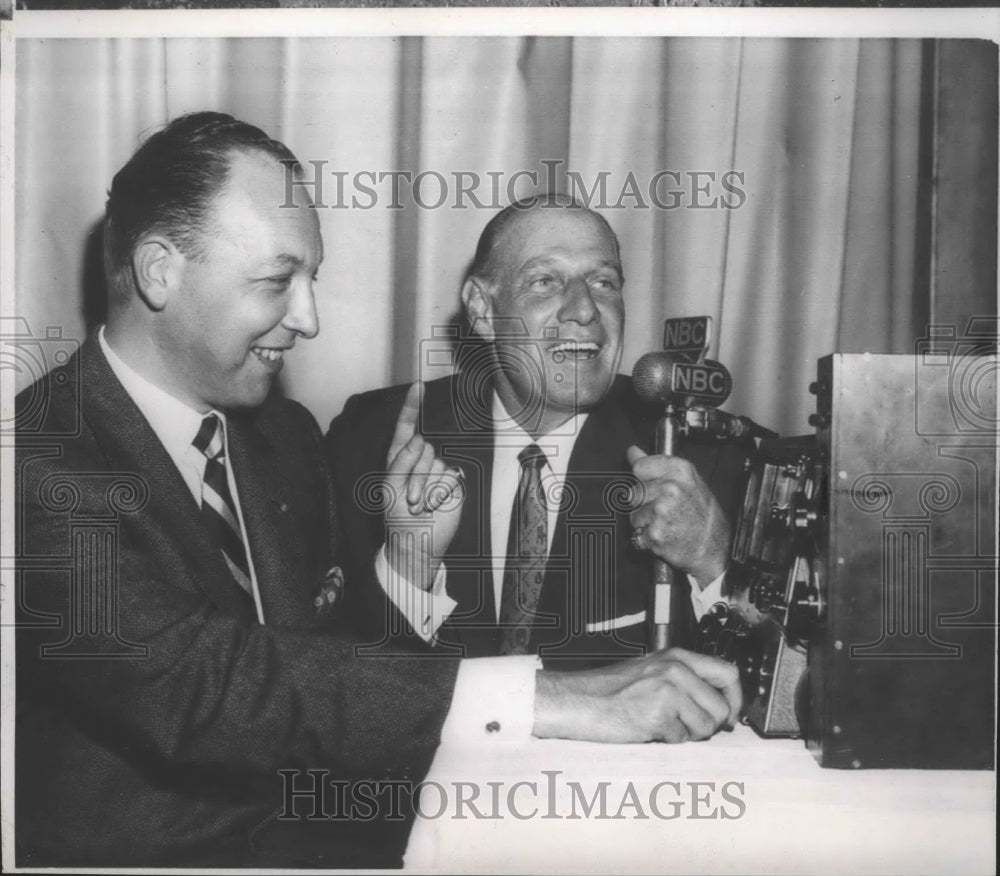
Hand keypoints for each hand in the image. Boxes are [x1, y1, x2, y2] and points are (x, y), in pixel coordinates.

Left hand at [384, 382, 464, 590]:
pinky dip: (438, 493)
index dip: (412, 406)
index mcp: (400, 457)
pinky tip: (431, 506)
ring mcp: (438, 472)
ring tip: (418, 505)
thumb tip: (420, 439)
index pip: (406, 426)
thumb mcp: (390, 487)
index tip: (418, 386)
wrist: (416, 542)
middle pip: (423, 447)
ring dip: (424, 487)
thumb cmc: (397, 517)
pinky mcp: (452, 483)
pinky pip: (449, 477)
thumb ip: (402, 461)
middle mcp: (420, 461)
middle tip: (409, 498)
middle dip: (414, 473)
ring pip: (436, 463)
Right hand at [533, 648, 740, 743]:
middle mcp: (676, 669)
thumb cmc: (610, 690)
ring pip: (706, 726)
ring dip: (688, 733)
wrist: (578, 701)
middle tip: (688, 726)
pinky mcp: (659, 713)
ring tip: (662, 724)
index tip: (729, 714)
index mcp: (677, 657)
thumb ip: (685, 679)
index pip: (729, 673)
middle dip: (710, 724)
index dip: (735, 699)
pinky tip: (648, 728)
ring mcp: (668, 690)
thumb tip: (720, 703)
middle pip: (721, 706)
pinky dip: (668, 740)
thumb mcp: (652, 672)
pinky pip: (682, 738)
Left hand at [625, 445, 729, 584]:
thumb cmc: (704, 516)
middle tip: (664, 510)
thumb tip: (633, 451)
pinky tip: (665, 535)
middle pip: (633, 492)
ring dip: (644, 521)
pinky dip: (646, 538)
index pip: (639, 467)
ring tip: (666, 523)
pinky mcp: (655, 533)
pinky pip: (637, 533)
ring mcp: (661, 511)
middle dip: (643, 503)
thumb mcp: (688, 482)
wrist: (716, 549)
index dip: (641, 477)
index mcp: (680, 471)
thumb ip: (658, 466)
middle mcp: (670, 488)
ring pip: (633, 514)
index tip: (647, 483)